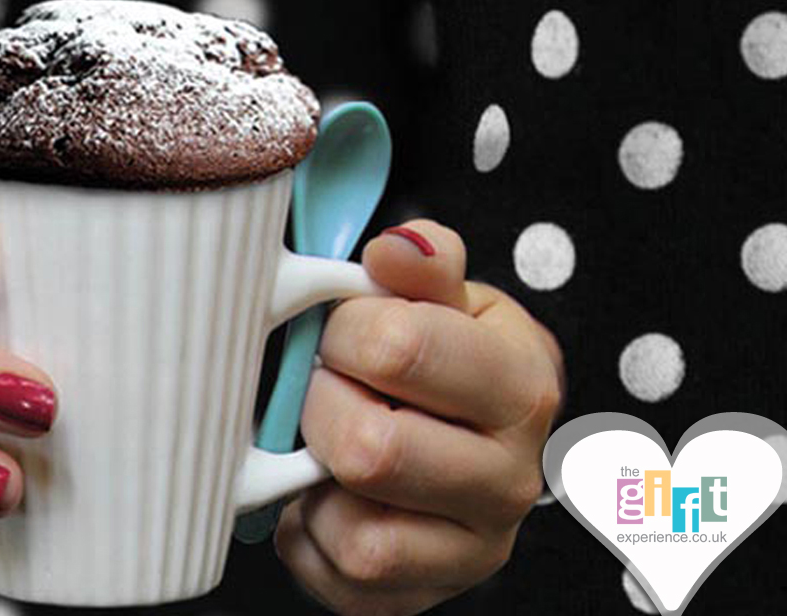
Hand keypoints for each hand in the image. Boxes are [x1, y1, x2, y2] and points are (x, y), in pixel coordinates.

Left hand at [274, 220, 562, 615]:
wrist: (472, 440)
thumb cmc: (451, 361)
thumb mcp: (450, 298)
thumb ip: (424, 263)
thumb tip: (394, 250)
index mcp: (520, 388)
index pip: (400, 348)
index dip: (344, 331)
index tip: (341, 330)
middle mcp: (510, 481)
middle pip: (374, 452)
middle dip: (322, 408)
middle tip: (323, 389)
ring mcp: (471, 551)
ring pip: (359, 537)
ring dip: (315, 483)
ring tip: (326, 446)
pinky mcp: (420, 598)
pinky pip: (338, 581)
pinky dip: (309, 537)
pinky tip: (326, 495)